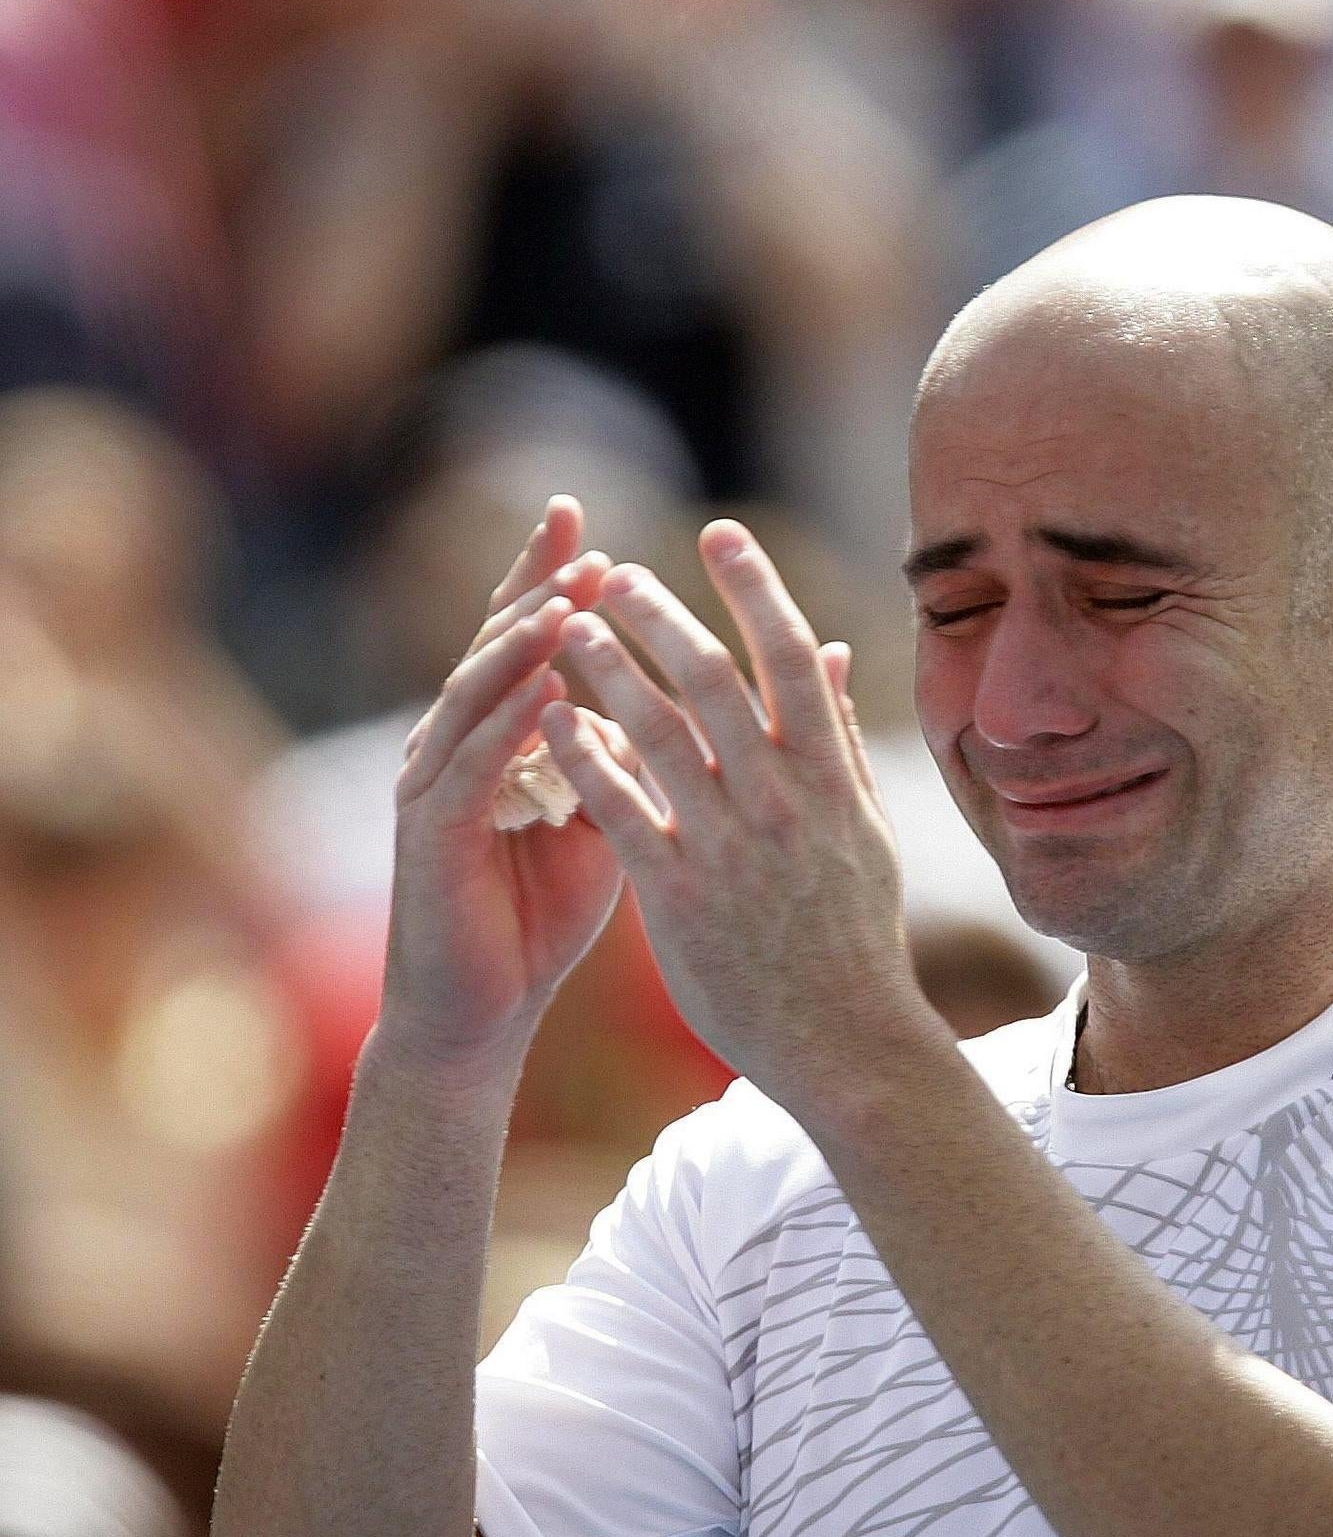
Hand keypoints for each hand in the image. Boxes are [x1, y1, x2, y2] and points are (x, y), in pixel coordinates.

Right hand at [378, 495, 639, 1069]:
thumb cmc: (544, 912)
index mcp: (501, 735)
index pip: (529, 642)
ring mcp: (433, 783)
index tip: (599, 527)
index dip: (557, 582)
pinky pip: (467, 767)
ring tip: (567, 597)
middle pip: (494, 646)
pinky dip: (504, 726)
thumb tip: (700, 697)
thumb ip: (639, 752)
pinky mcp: (428, 833)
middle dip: (536, 588)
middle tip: (582, 535)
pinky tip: (540, 691)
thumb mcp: (610, 817)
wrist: (482, 1009)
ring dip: (520, 644)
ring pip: (475, 695)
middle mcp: (456, 743)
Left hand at [536, 518, 941, 1107]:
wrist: (845, 1042)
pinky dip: (586, 757)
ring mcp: (732, 846)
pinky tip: (550, 720)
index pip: (792, 656)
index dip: (753, 587)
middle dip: (659, 612)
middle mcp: (784, 800)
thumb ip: (840, 739)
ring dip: (606, 668)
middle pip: (716, 676)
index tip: (716, 534)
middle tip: (611, 572)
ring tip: (563, 627)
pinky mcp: (682, 895)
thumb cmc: (855, 938)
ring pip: (660, 731)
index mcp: (833, 778)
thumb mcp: (865, 830)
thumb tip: (836, 653)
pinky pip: (624, 808)